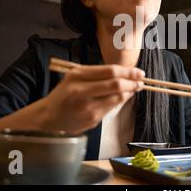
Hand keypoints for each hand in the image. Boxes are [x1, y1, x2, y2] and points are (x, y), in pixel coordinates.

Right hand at [0, 64, 144, 133]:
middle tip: (141, 81)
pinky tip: (123, 97)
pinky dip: (120, 102)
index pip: (109, 71)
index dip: (128, 71)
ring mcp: (87, 107)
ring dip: (129, 93)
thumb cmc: (64, 94)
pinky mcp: (92, 120)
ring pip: (117, 98)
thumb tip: (124, 73)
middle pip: (116, 84)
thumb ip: (96, 74)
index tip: (139, 72)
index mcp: (77, 76)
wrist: (49, 118)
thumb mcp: (74, 78)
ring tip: (134, 88)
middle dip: (132, 82)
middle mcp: (81, 91)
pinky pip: (112, 108)